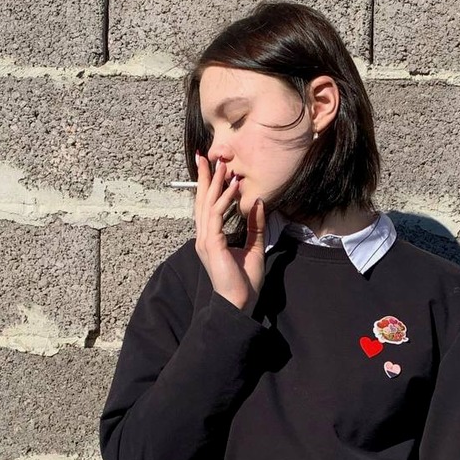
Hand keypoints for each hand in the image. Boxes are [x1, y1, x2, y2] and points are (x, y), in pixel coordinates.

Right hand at [193, 153, 265, 313]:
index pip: (207, 207)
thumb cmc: (244, 282)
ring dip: (216, 184)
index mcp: (210, 238)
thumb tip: (258, 204)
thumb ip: (254, 226)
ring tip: (225, 166)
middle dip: (205, 177)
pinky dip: (224, 200)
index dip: (209, 186)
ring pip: (207, 205)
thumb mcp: (254, 247)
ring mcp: (205, 240)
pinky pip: (216, 216)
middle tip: (207, 156)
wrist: (239, 303)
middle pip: (202, 201)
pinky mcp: (211, 244)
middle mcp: (204, 237)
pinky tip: (233, 188)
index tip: (213, 167)